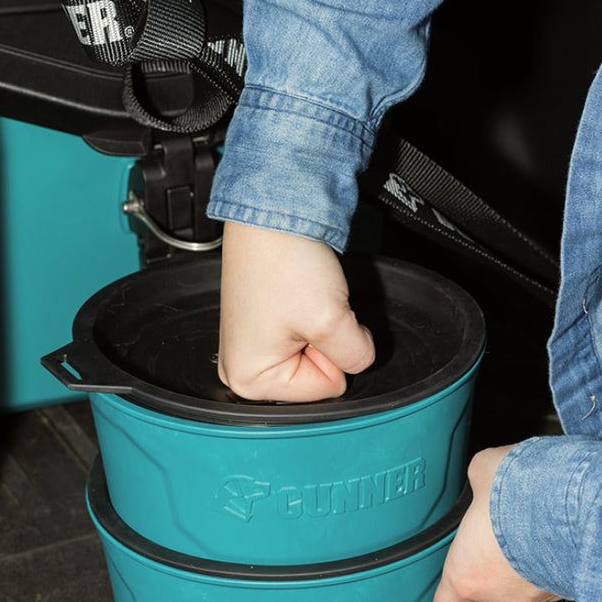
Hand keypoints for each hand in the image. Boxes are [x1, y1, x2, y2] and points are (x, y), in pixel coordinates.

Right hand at [217, 221, 375, 401]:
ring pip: (316, 355)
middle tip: (308, 309)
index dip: (332, 352)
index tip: (312, 321)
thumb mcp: (332, 321)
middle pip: (318, 376)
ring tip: (301, 299)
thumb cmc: (285, 260)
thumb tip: (360, 361)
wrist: (274, 213)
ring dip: (320, 326)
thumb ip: (356, 356)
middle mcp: (242, 368)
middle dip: (325, 342)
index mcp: (248, 379)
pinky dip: (313, 315)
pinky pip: (306, 336)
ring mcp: (252, 346)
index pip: (327, 388)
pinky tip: (298, 295)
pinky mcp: (263, 326)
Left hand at [430, 445, 559, 601]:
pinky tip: (549, 542)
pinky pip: (548, 579)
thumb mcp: (482, 472)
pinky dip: (546, 565)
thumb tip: (487, 477)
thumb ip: (479, 483)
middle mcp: (501, 593)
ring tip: (518, 545)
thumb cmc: (522, 489)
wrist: (579, 497)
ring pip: (519, 591)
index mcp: (467, 574)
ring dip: (515, 573)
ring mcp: (538, 593)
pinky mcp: (570, 585)